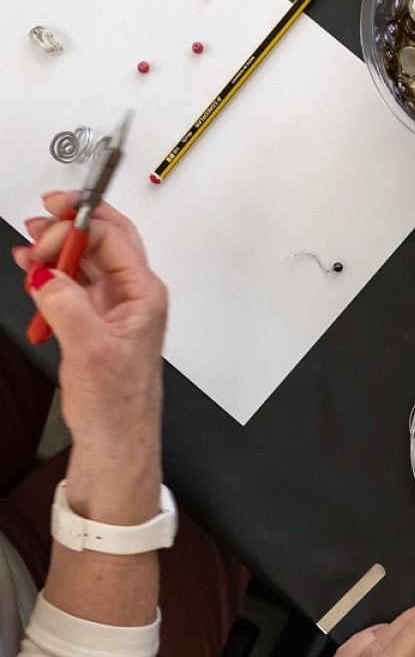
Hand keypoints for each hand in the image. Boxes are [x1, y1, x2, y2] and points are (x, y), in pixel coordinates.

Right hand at [12, 191, 166, 487]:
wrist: (115, 439)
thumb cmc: (118, 401)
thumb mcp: (90, 349)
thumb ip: (67, 305)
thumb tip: (46, 273)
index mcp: (143, 294)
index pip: (115, 239)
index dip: (82, 222)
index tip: (50, 218)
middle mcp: (132, 294)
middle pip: (104, 241)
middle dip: (71, 225)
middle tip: (38, 220)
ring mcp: (112, 306)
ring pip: (85, 261)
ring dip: (57, 249)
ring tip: (28, 245)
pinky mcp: (93, 320)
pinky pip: (72, 284)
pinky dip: (51, 273)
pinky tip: (31, 269)